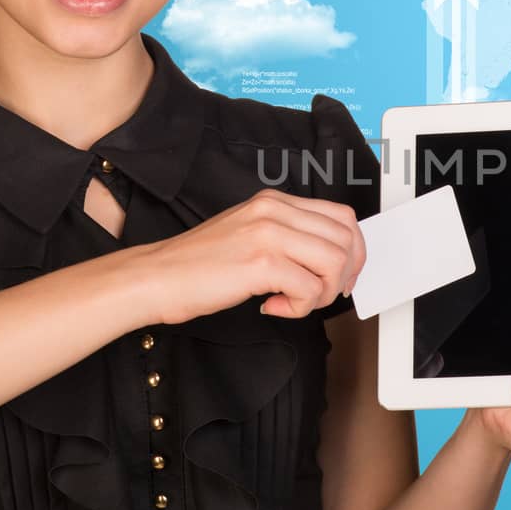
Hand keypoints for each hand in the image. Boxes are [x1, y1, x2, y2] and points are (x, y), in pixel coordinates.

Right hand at [133, 188, 366, 325]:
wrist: (156, 277)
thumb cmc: (198, 265)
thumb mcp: (249, 234)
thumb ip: (287, 238)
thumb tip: (329, 260)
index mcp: (274, 202)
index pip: (342, 217)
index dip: (354, 251)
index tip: (343, 276)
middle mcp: (274, 210)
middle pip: (346, 239)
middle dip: (344, 276)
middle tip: (320, 295)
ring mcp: (268, 234)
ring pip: (334, 263)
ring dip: (323, 293)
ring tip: (294, 302)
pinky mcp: (261, 262)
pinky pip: (309, 289)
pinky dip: (300, 307)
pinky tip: (273, 306)